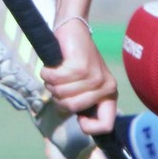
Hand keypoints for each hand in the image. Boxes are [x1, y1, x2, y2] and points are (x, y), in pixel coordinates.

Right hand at [40, 19, 117, 134]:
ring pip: (61, 93)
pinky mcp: (80, 66)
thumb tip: (83, 126)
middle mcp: (106, 86)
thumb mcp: (84, 86)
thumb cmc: (75, 61)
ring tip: (58, 71)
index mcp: (110, 93)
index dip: (88, 127)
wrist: (73, 31)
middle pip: (71, 108)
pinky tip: (54, 64)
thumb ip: (84, 103)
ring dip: (51, 83)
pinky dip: (47, 72)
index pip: (105, 125)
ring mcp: (93, 76)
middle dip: (59, 97)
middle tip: (61, 82)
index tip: (78, 118)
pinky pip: (55, 79)